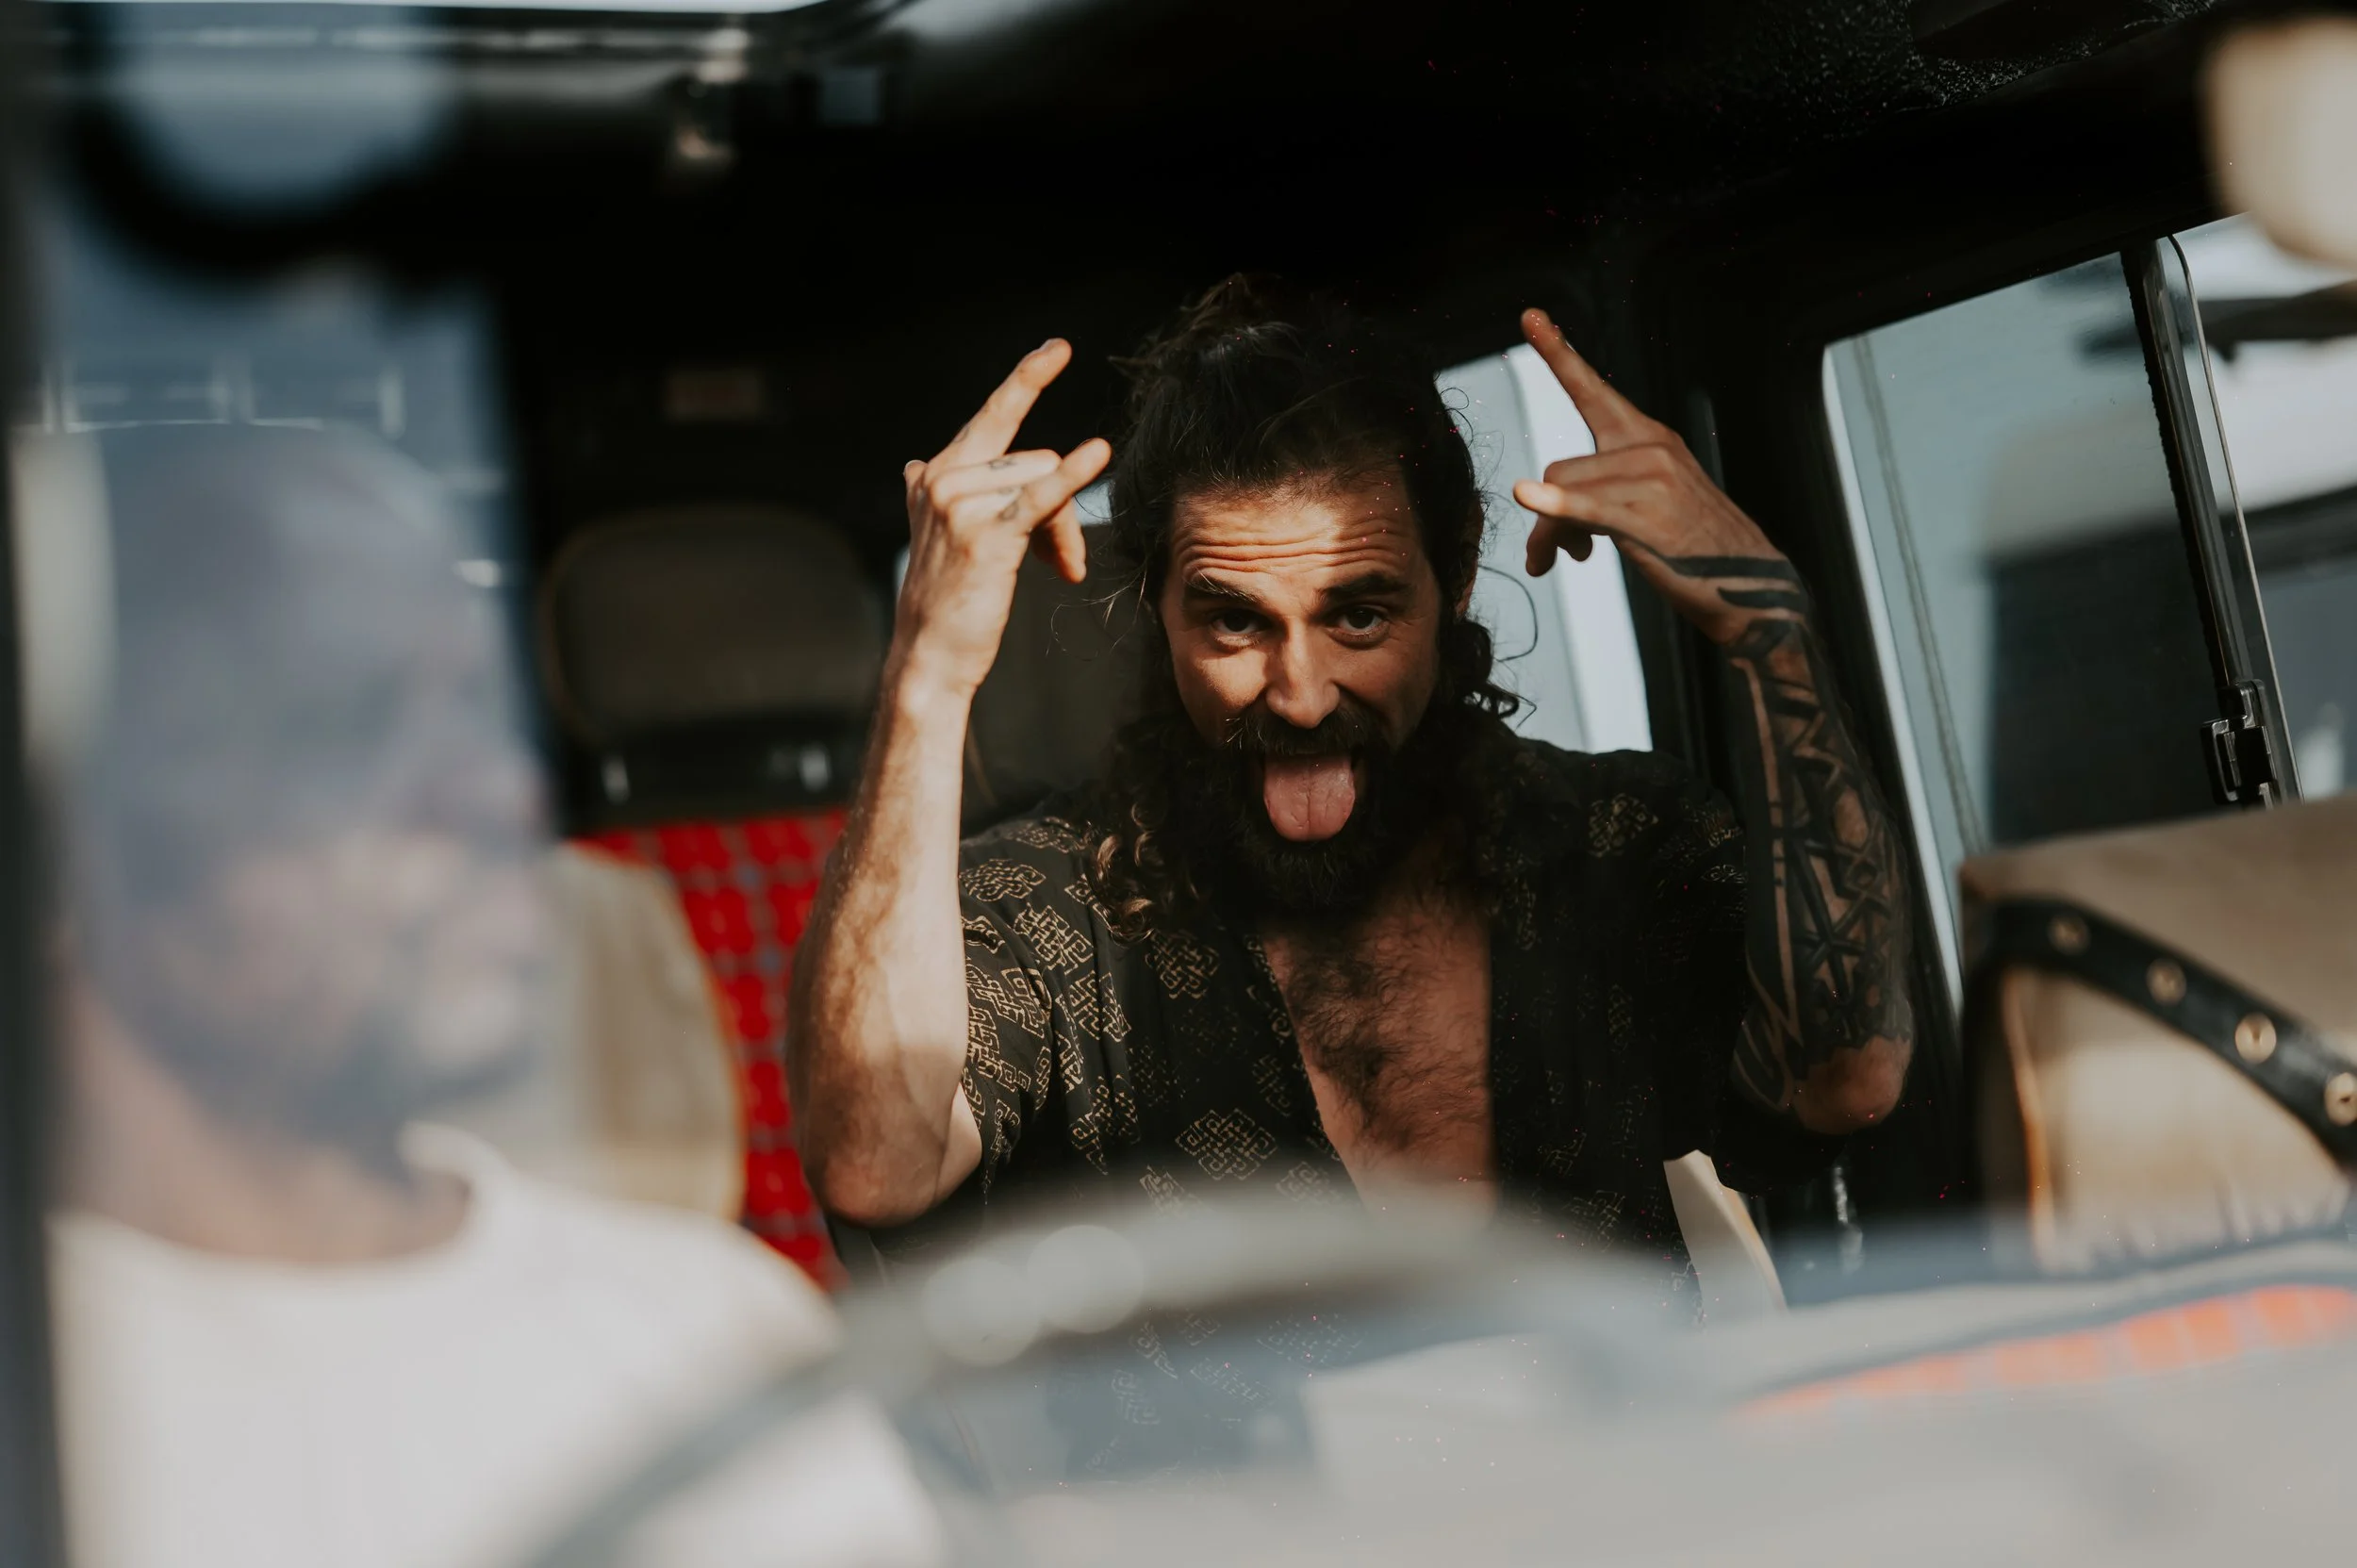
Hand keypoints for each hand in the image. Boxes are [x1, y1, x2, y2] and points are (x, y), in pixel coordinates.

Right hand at [892, 340, 1112, 698]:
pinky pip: (1042, 495)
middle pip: (1037, 459)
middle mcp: (941, 478)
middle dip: (1061, 510)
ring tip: (1057, 569)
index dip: (1027, 379)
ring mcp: (959, 503)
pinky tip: (1098, 453)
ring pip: (1047, 483)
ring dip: (1066, 533)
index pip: (993, 416)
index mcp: (935, 473)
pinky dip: (1074, 476)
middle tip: (1063, 558)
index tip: (1058, 349)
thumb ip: (940, 492)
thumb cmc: (948, 599)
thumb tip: (914, 463)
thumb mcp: (942, 534)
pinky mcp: (985, 535)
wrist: (930, 656)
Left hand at [1509, 308, 1803, 646]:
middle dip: (1546, 515)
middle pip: (1559, 467)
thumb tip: (1547, 516)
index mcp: (1649, 438)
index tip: (1531, 316)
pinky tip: (1528, 497)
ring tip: (1568, 560)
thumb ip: (1596, 495)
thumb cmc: (1693, 549)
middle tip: (1552, 554)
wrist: (1748, 588)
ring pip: (1562, 492)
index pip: (1593, 389)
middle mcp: (1650, 448)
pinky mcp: (1648, 516)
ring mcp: (1652, 479)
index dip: (1559, 353)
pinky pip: (1586, 507)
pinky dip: (1555, 506)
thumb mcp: (1644, 506)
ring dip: (1550, 535)